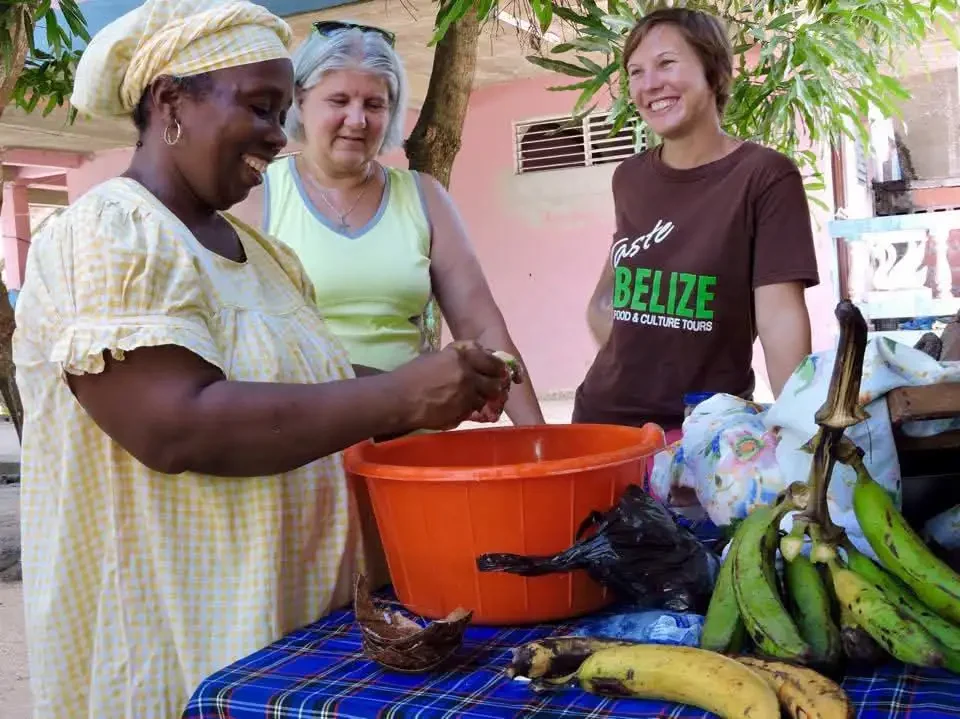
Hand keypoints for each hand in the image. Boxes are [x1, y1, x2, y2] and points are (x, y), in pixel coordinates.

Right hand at [391, 341, 510, 430]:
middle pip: (494, 382)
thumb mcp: (436, 357)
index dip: (498, 367)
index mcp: (461, 358)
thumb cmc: (412, 375)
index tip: (499, 370)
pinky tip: (460, 407)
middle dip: (495, 385)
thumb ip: (458, 356)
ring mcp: (466, 396)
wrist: (399, 399)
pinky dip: (470, 409)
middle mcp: (467, 376)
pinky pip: (473, 411)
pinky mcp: (461, 413)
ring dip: (482, 398)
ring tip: (474, 398)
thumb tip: (475, 356)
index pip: (491, 361)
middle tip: (492, 386)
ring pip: (485, 398)